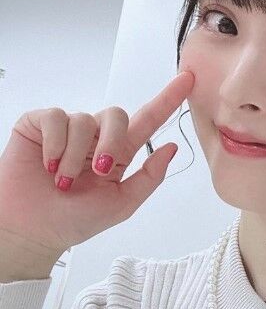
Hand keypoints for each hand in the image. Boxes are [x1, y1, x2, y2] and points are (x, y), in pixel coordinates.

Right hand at [0, 71, 194, 258]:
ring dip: (76, 156)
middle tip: (100, 171)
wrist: (34, 229)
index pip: (148, 120)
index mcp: (120, 153)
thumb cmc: (75, 220)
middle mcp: (96, 137)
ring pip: (84, 119)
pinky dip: (55, 144)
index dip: (168, 99)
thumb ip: (150, 176)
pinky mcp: (40, 124)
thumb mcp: (122, 203)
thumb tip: (172, 147)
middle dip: (111, 142)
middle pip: (117, 114)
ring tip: (64, 180)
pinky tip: (49, 164)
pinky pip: (56, 117)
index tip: (189, 79)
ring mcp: (68, 129)